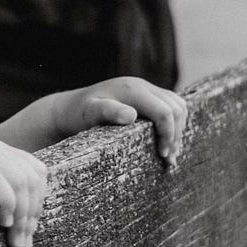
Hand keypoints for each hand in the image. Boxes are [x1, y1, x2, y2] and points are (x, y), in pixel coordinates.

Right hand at [0, 135, 47, 246]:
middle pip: (32, 176)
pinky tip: (1, 222)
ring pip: (20, 180)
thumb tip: (23, 220)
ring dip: (23, 215)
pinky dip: (7, 204)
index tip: (27, 230)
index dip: (38, 201)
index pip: (34, 169)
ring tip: (13, 239)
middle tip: (22, 241)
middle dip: (33, 212)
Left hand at [52, 77, 187, 166]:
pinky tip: (166, 141)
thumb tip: (131, 115)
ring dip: (178, 129)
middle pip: (176, 108)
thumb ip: (108, 112)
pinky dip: (174, 124)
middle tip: (168, 160)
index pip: (165, 112)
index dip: (169, 134)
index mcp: (132, 89)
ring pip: (177, 106)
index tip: (163, 156)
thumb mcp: (89, 114)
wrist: (69, 108)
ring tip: (169, 154)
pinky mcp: (146, 96)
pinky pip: (170, 107)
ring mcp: (145, 89)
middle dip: (176, 135)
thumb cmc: (77, 114)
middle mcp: (141, 85)